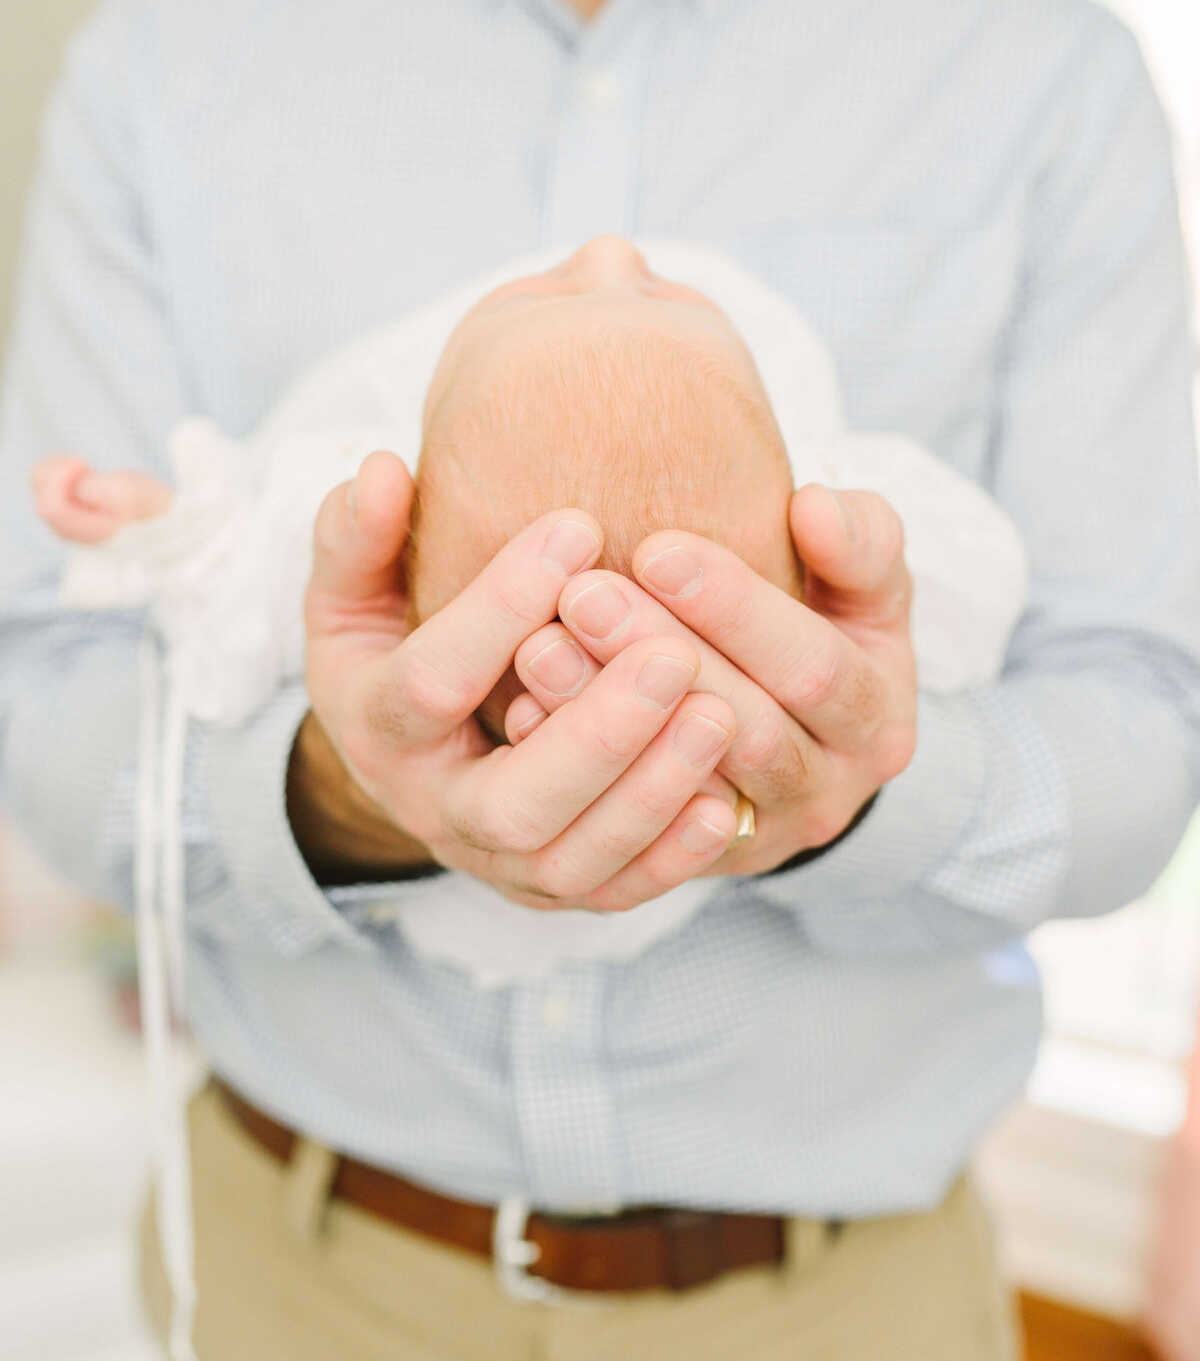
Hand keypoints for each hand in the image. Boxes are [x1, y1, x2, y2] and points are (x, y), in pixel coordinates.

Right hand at [294, 451, 742, 906]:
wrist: (411, 761)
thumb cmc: (390, 651)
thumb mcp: (351, 595)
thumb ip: (355, 535)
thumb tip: (377, 470)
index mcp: (375, 729)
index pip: (430, 682)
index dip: (499, 608)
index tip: (579, 526)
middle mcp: (434, 812)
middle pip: (511, 802)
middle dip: (596, 734)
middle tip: (672, 655)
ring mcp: (497, 863)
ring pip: (571, 858)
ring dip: (649, 793)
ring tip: (718, 714)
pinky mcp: (556, 888)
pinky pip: (616, 890)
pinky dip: (673, 855)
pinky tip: (727, 800)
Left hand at [505, 484, 916, 874]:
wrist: (803, 737)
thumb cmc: (824, 633)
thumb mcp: (864, 587)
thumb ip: (858, 544)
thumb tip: (812, 509)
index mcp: (877, 721)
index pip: (810, 667)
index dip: (735, 608)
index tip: (657, 548)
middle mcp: (826, 795)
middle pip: (742, 732)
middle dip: (657, 656)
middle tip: (581, 594)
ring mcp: (755, 839)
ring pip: (679, 787)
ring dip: (604, 718)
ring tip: (539, 647)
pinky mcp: (689, 866)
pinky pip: (630, 837)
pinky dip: (580, 777)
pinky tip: (524, 719)